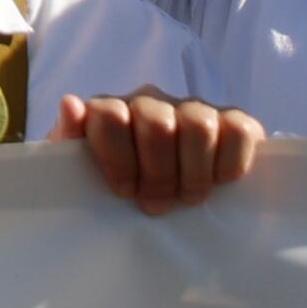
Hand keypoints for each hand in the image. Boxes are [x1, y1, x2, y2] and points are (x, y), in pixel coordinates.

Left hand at [56, 91, 261, 215]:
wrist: (148, 191)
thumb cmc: (108, 183)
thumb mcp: (78, 170)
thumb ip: (67, 140)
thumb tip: (71, 104)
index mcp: (108, 109)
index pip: (110, 115)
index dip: (118, 158)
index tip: (124, 192)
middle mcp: (150, 101)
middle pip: (157, 124)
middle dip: (158, 174)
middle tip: (156, 206)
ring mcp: (192, 107)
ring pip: (198, 124)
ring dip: (194, 171)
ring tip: (188, 198)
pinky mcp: (232, 120)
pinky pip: (239, 128)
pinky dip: (231, 160)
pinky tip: (220, 182)